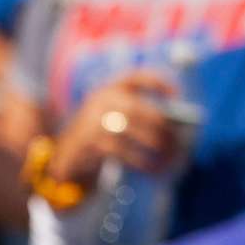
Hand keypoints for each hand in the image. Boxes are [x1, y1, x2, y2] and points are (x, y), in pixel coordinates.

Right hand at [52, 70, 178, 186]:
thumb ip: (138, 115)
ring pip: (132, 129)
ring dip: (156, 143)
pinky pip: (122, 152)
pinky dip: (141, 161)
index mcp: (109, 90)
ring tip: (170, 155)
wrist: (66, 158)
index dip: (158, 82)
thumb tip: (176, 126)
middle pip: (137, 108)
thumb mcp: (114, 118)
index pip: (135, 76)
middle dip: (161, 124)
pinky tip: (152, 168)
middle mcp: (100, 101)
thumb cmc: (101, 137)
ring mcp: (93, 121)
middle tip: (178, 139)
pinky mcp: (90, 143)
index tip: (176, 94)